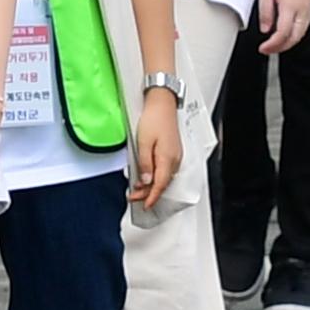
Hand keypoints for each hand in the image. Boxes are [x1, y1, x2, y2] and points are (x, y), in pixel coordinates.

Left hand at [128, 88, 183, 208]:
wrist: (162, 104)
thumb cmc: (154, 119)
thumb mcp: (143, 142)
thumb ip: (144, 164)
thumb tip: (145, 181)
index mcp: (167, 159)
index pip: (159, 185)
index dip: (151, 197)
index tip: (143, 205)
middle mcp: (174, 159)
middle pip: (162, 183)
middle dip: (148, 193)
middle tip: (133, 197)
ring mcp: (175, 156)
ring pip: (164, 177)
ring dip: (151, 185)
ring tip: (138, 189)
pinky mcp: (173, 151)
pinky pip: (165, 170)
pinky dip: (156, 176)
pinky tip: (148, 176)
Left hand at [253, 0, 309, 54]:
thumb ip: (265, 12)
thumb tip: (265, 29)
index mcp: (290, 6)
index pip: (282, 34)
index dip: (272, 45)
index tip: (263, 48)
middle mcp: (303, 8)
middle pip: (295, 37)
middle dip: (282, 47)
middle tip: (269, 49)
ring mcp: (309, 5)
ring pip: (302, 32)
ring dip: (290, 40)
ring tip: (277, 43)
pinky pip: (306, 23)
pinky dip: (297, 32)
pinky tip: (288, 31)